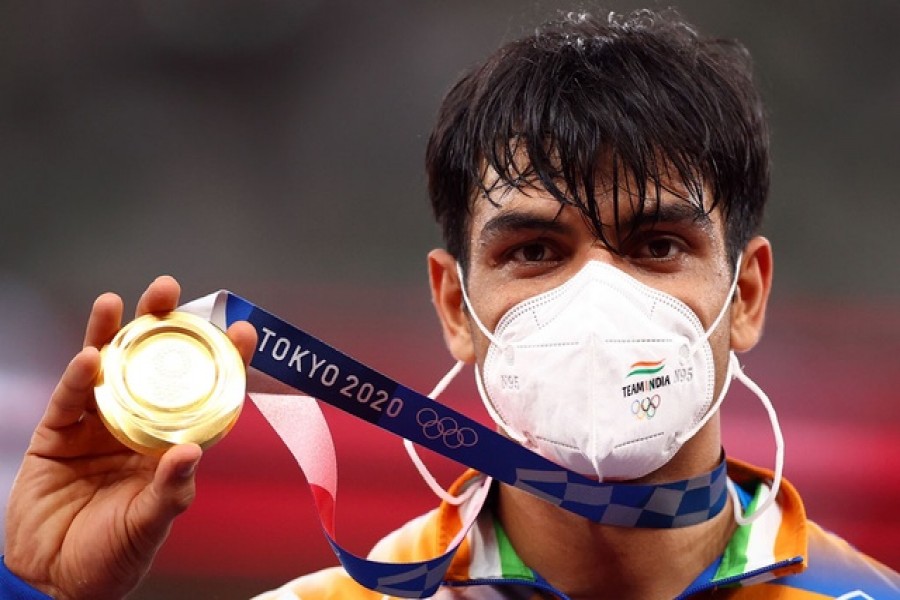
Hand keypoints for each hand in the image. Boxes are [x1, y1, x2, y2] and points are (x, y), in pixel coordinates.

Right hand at [3, 276, 256, 599]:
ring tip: (121, 302)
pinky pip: (70, 399)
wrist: (53, 583)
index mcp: (169, 442)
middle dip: (159, 326)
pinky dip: (78, 376)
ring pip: (106, 370)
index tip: (242, 330)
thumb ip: (170, 489)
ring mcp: (96, 427)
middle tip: (168, 291)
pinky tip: (89, 355)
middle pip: (150, 366)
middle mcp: (136, 425)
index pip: (202, 392)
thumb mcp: (150, 524)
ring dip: (111, 334)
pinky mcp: (57, 435)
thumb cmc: (113, 556)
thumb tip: (192, 451)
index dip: (220, 360)